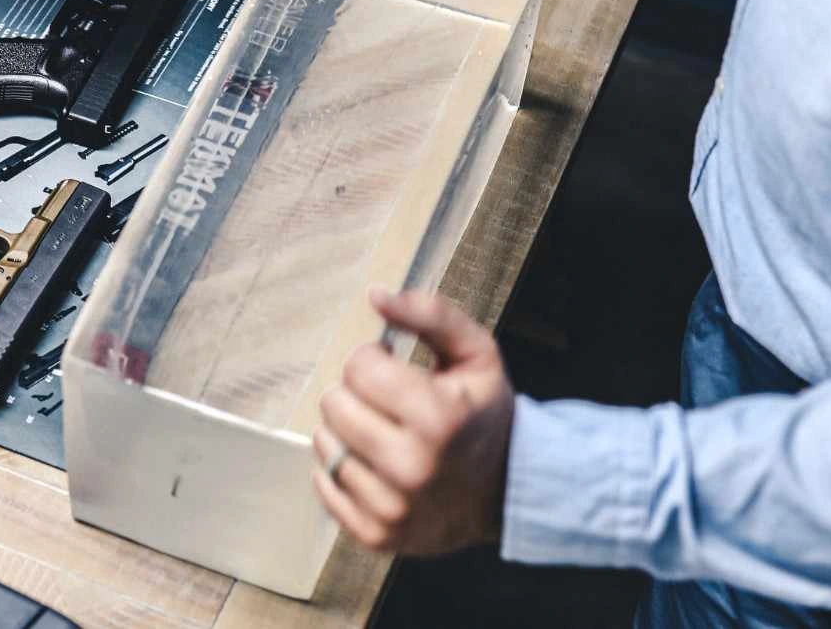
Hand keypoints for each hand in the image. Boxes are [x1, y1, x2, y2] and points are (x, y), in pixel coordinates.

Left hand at [312, 287, 514, 554]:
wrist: (506, 490)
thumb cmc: (483, 413)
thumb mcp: (475, 353)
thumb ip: (430, 315)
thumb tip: (375, 295)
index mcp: (440, 417)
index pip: (358, 367)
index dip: (372, 360)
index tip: (394, 369)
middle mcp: (414, 467)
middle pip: (334, 404)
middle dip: (355, 393)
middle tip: (387, 403)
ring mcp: (393, 508)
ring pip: (324, 443)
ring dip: (345, 430)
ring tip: (380, 431)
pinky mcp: (376, 535)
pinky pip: (324, 484)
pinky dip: (339, 467)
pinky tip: (370, 461)